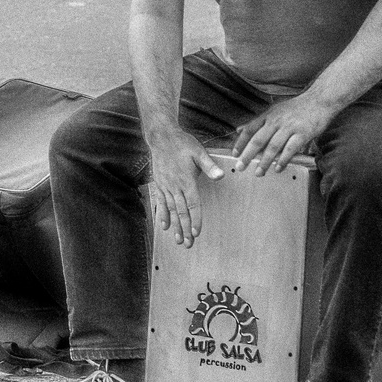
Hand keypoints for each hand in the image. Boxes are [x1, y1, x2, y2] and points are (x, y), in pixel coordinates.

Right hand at [148, 128, 223, 248]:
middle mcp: (175, 186)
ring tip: (177, 240)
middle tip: (188, 244)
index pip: (192, 204)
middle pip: (181, 211)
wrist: (161, 137)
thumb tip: (221, 176)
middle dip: (184, 229)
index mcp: (186, 180)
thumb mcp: (199, 152)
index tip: (196, 232)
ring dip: (175, 226)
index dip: (195, 219)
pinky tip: (164, 225)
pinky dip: (163, 214)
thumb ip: (209, 166)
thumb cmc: (182, 143)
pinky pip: (161, 202)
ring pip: (171, 210)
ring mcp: (166, 186)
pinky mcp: (160, 184)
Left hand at [232, 94, 334, 175]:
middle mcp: (276, 121)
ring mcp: (290, 127)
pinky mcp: (303, 133)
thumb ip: (258, 122)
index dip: (241, 142)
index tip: (234, 154)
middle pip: (258, 140)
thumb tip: (239, 129)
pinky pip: (290, 149)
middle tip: (241, 167)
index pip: (250, 129)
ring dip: (264, 161)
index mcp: (268, 115)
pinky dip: (283, 160)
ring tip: (258, 172)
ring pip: (273, 146)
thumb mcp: (274, 111)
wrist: (320, 100)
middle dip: (248, 155)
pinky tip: (278, 168)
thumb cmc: (296, 108)